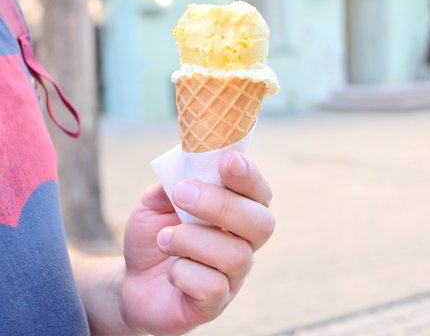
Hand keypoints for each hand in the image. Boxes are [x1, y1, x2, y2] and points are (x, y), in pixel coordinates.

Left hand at [120, 151, 273, 334]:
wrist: (134, 280)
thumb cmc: (156, 234)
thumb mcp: (156, 201)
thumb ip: (173, 180)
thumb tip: (186, 163)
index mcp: (237, 212)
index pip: (259, 192)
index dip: (250, 176)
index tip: (228, 160)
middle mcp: (244, 242)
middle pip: (261, 223)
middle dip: (223, 205)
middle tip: (183, 194)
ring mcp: (233, 275)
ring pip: (236, 255)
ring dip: (192, 240)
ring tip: (164, 238)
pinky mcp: (215, 303)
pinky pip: (213, 287)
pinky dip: (184, 273)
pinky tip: (171, 270)